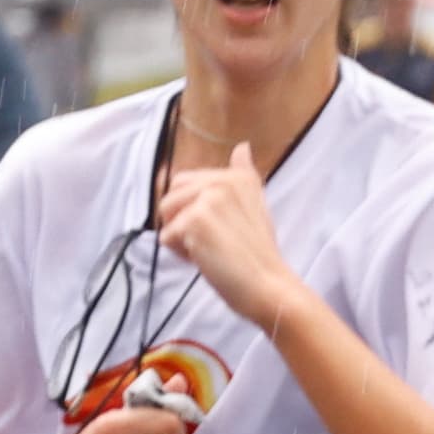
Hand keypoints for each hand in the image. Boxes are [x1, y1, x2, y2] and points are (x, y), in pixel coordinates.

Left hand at [152, 141, 306, 329]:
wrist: (268, 285)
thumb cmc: (259, 255)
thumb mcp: (255, 206)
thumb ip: (244, 176)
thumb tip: (242, 147)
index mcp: (237, 175)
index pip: (187, 183)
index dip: (194, 211)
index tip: (220, 230)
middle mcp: (223, 180)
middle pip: (171, 194)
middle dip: (181, 220)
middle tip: (210, 241)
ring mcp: (208, 198)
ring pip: (165, 213)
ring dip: (179, 237)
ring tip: (208, 249)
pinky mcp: (194, 220)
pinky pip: (166, 236)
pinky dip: (180, 254)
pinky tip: (206, 259)